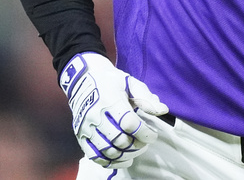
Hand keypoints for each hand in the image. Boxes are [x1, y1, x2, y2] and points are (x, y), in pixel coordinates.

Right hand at [60, 52, 167, 168]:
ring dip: (125, 155)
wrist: (82, 79)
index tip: (153, 135)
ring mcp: (86, 127)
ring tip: (135, 150)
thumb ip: (146, 97)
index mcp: (110, 100)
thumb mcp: (130, 82)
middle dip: (136, 145)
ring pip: (107, 150)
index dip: (144, 133)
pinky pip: (94, 156)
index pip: (129, 123)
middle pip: (119, 139)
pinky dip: (110, 162)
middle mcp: (96, 115)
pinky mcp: (80, 136)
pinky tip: (123, 160)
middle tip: (144, 142)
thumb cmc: (110, 81)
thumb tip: (163, 110)